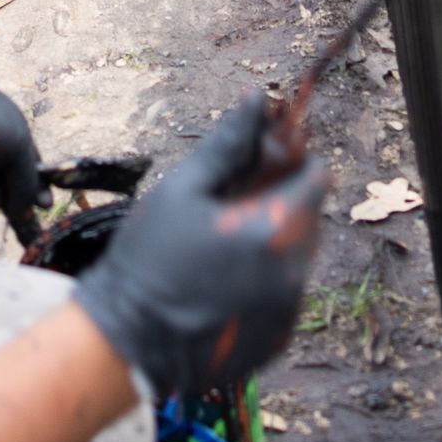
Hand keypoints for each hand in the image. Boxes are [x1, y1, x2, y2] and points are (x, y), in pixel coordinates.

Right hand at [74, 95, 327, 397]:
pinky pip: (286, 294)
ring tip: (225, 240)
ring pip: (298, 257)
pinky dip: (267, 279)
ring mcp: (286, 314)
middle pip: (310, 218)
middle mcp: (291, 276)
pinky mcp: (276, 342)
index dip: (293, 162)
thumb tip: (257, 99)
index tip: (266, 160)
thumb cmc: (148, 257)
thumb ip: (229, 144)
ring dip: (276, 240)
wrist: (125, 342)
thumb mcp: (183, 189)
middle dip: (283, 200)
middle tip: (237, 198)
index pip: (316, 180)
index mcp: (273, 232)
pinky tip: (225, 277)